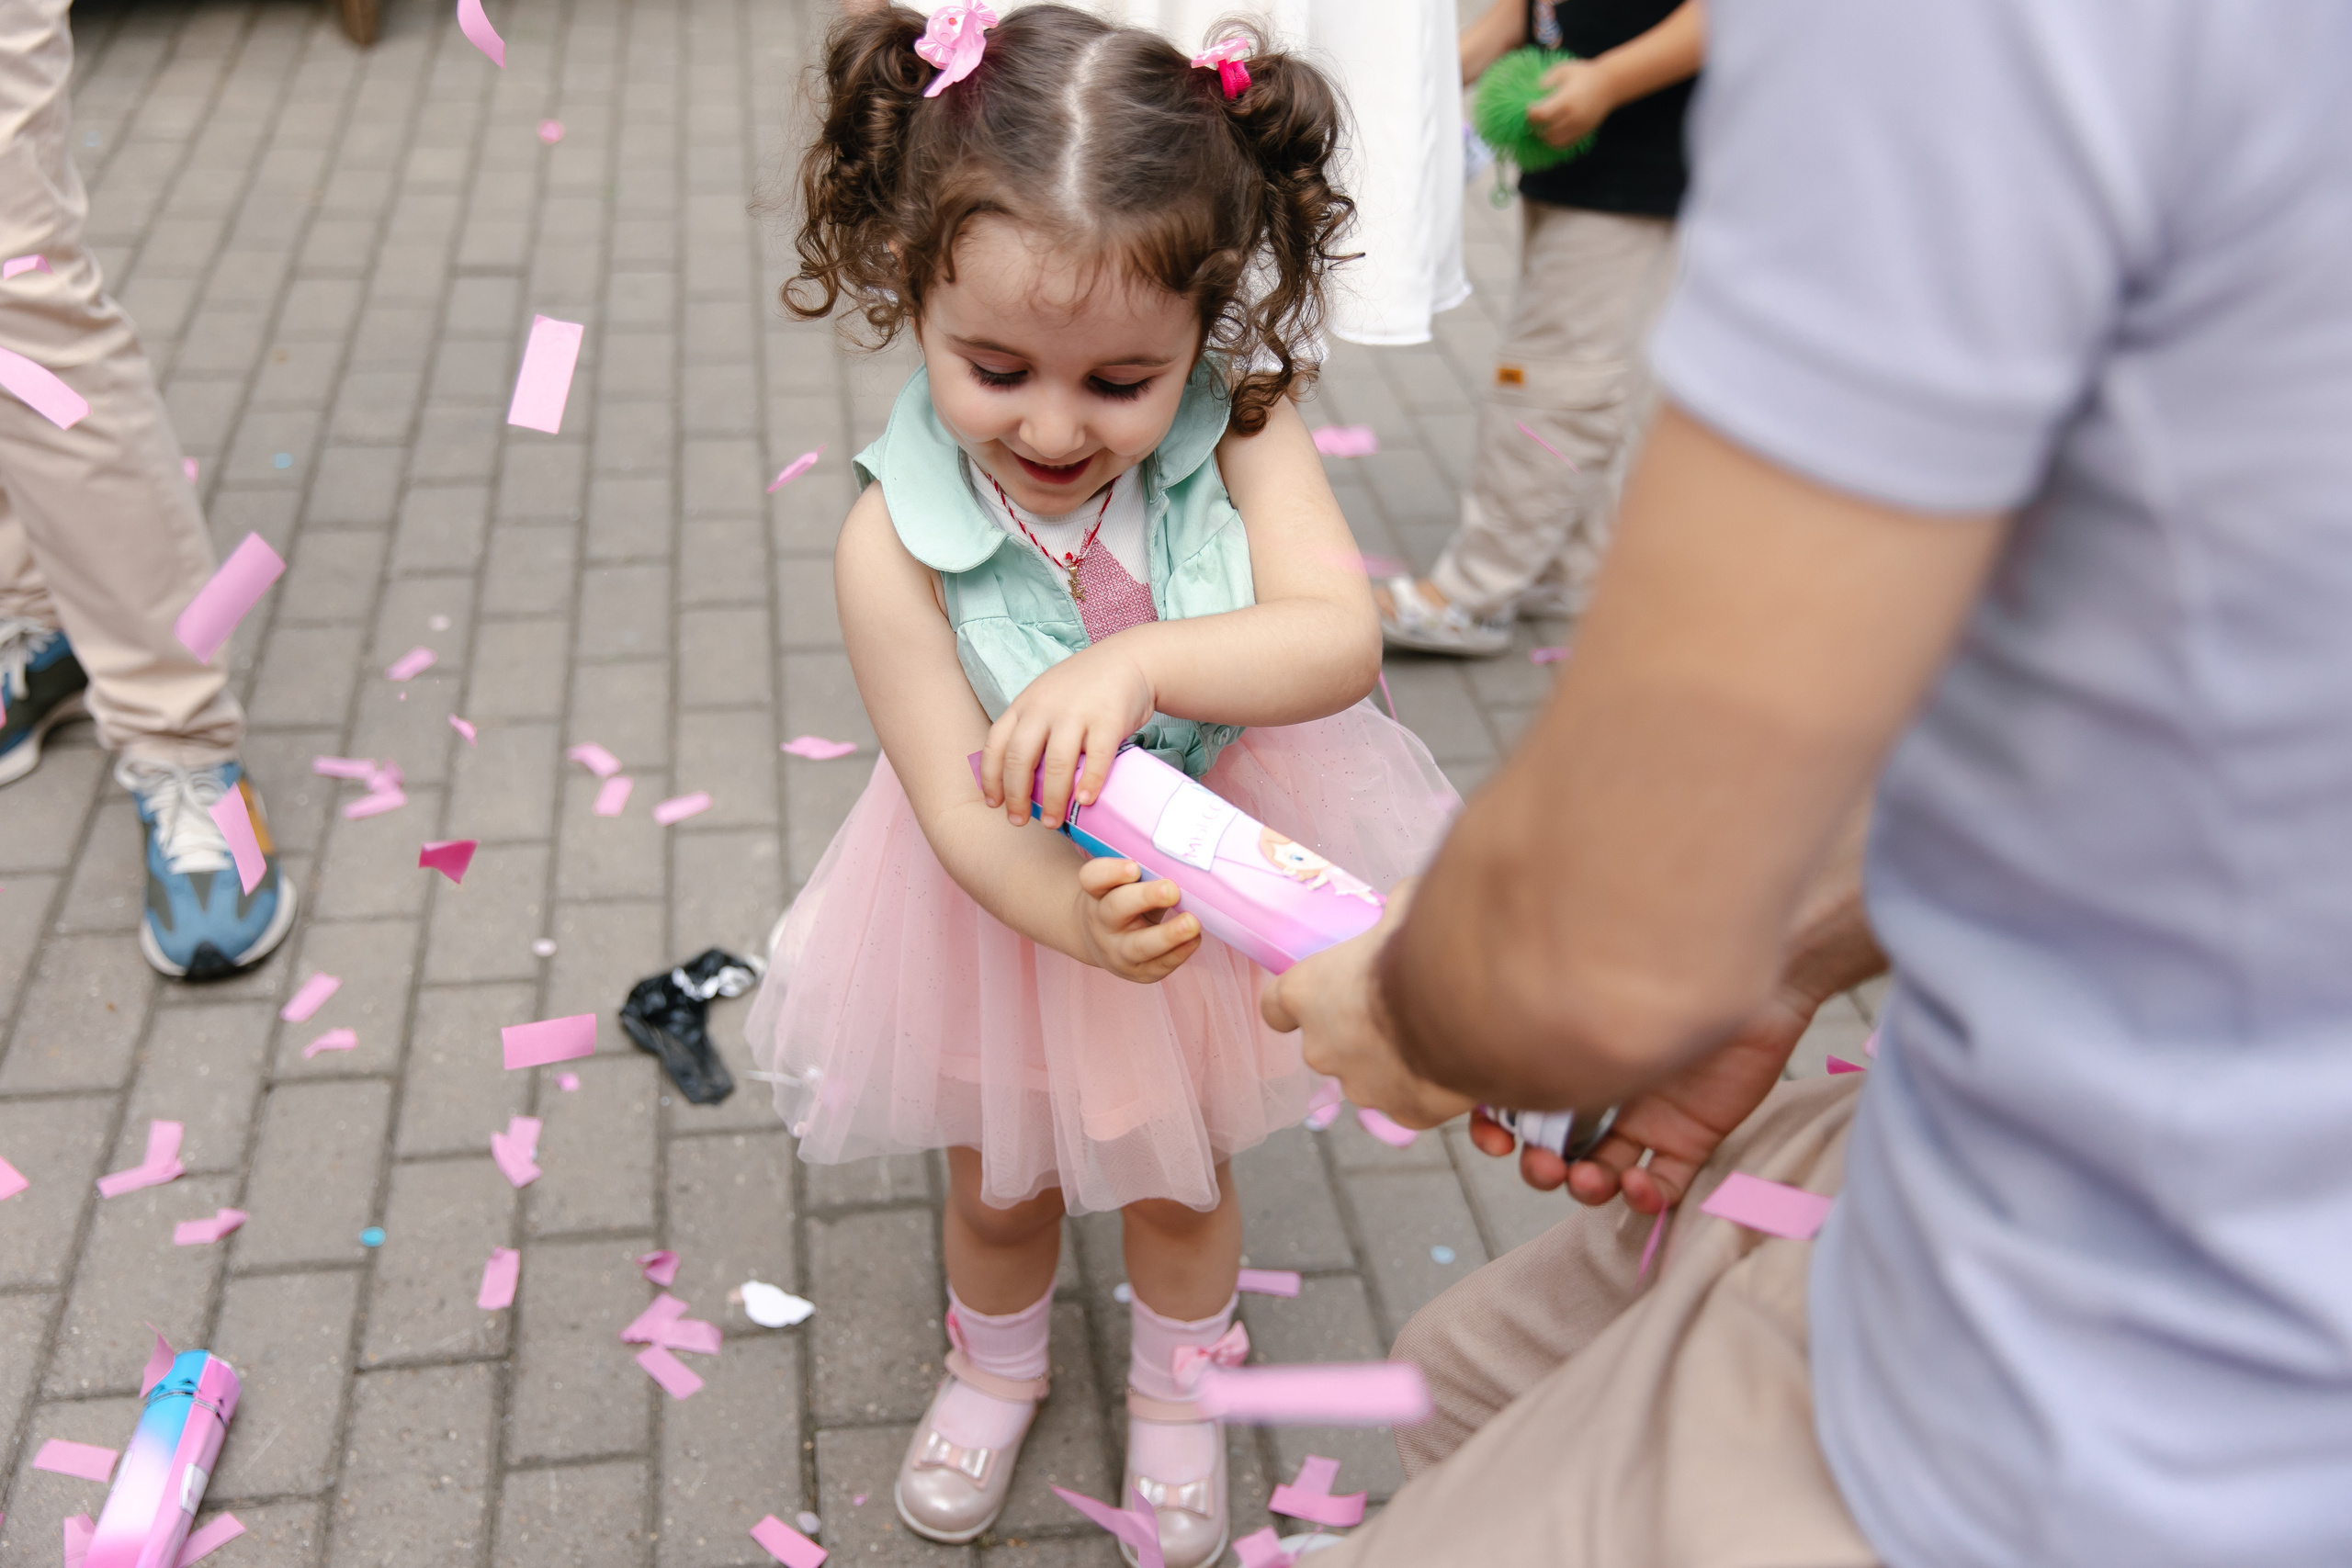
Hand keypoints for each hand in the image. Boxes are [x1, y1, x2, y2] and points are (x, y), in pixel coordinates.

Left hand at [978, 644, 1154, 830]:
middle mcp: (1045, 708)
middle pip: (1020, 758)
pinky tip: (1084, 801)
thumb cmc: (1084, 688)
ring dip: (1051, 798)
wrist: (1129, 660)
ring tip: (1052, 821)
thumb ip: (1031, 727)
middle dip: (1016, 795)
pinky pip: (1096, 757)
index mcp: (1025, 704)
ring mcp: (1076, 713)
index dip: (991, 778)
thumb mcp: (1047, 697)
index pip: (996, 744)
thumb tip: (1021, 779)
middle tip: (1018, 822)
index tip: (994, 804)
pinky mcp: (1108, 719)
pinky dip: (1089, 782)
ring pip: (1056, 763)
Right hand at [1077, 857, 1202, 981]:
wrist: (1102, 943)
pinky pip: (1159, 965)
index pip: (1093, 878)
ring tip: (1192, 924)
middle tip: (1172, 890)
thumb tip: (1187, 871)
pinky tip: (1194, 940)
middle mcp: (1102, 922)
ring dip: (1168, 935)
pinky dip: (1179, 953)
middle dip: (1145, 898)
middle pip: (1115, 909)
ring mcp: (1117, 951)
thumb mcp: (1126, 887)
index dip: (1111, 872)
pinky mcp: (1137, 972)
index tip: (1134, 867)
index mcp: (1097, 893)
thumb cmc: (1124, 903)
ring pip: (1139, 946)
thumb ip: (1149, 877)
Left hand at [1261, 883, 1477, 1128]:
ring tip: (1436, 1036)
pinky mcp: (1404, 1114)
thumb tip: (1405, 902)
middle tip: (1400, 1011)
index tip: (1314, 1000)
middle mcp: (1321, 1049)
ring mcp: (1362, 1087)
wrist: (1471, 1005)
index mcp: (1306, 994)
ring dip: (1395, 1062)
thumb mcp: (1401, 912)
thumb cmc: (1421, 948)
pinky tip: (1455, 1062)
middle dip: (1358, 1034)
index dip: (1296, 1005)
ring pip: (1372, 1077)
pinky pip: (1412, 1099)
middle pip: (1329, 1044)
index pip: (1276, 1007)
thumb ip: (1391, 913)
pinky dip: (1431, 1087)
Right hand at [1466, 984, 1814, 1204]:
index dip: (1498, 1127)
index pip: (1522, 1100)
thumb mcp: (1603, 990)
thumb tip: (1497, 1030)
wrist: (1756, 979)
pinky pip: (1663, 1184)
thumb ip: (1557, 1014)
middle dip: (1540, 1166)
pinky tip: (1638, 1184)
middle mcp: (1606, 1090)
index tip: (1495, 1137)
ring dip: (1585, 1187)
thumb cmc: (1677, 969)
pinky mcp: (1691, 1139)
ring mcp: (1647, 1119)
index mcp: (1575, 1053)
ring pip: (1602, 1173)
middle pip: (1558, 1147)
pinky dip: (1644, 1196)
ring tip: (1588, 1181)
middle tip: (1545, 1165)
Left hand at [1528, 59, 1617, 147]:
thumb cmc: (1584, 74)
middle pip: (1545, 132)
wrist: (1609, 84)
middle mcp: (1573, 117)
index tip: (1529, 107)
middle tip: (1533, 119)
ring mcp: (1579, 127)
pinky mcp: (1583, 133)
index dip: (1530, 114)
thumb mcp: (1563, 70)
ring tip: (1541, 126)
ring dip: (1543, 136)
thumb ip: (1546, 80)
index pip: (1541, 115)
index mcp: (1566, 100)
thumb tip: (1532, 93)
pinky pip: (1564, 144)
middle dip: (1535, 127)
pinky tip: (1552, 130)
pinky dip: (1554, 141)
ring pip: (1554, 142)